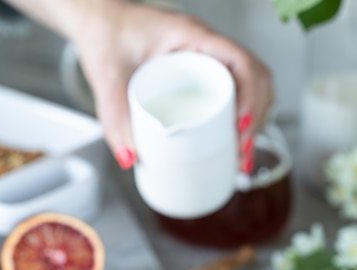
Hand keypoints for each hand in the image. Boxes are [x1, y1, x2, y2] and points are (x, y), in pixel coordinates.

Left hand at [72, 0, 272, 171]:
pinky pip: (233, 93)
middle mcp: (207, 47)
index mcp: (193, 37)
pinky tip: (234, 142)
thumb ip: (114, 118)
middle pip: (256, 78)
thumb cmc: (107, 36)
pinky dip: (241, 118)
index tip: (240, 127)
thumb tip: (130, 158)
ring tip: (241, 154)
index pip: (240, 62)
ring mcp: (207, 61)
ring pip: (250, 87)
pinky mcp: (201, 75)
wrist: (100, 23)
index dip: (250, 96)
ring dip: (254, 120)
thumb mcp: (107, 77)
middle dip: (257, 117)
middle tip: (241, 151)